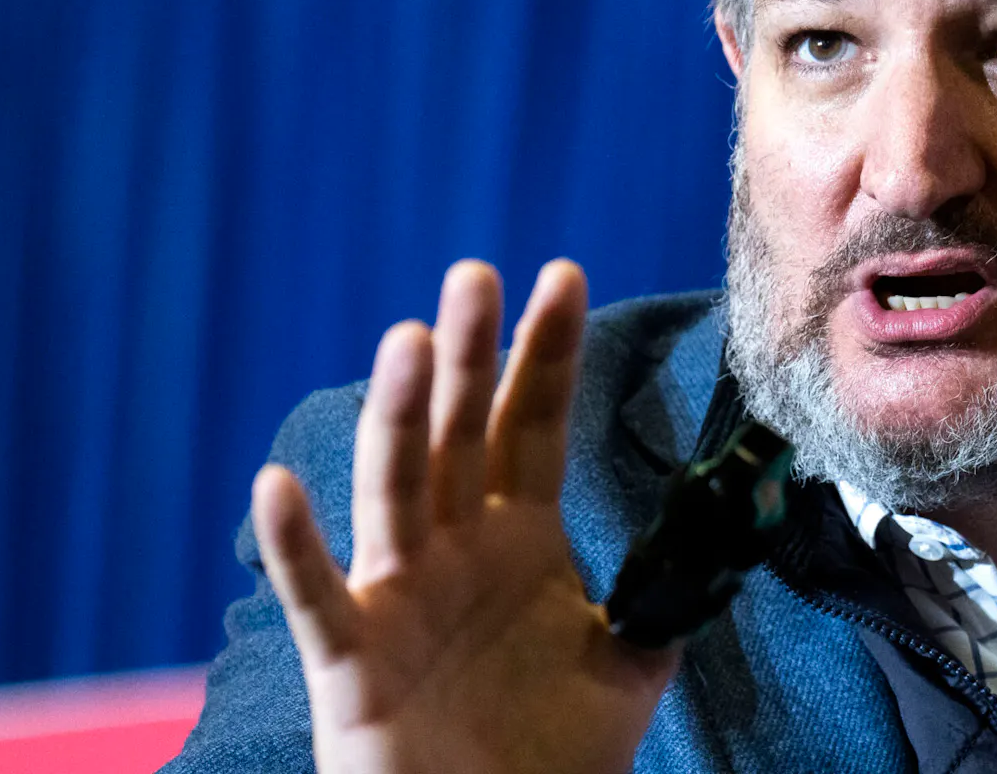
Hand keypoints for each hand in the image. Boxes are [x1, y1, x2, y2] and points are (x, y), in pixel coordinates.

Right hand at [252, 260, 678, 773]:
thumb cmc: (557, 754)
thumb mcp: (630, 661)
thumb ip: (667, 593)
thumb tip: (719, 538)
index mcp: (520, 537)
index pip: (532, 424)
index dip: (546, 354)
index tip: (562, 273)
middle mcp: (455, 550)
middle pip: (461, 433)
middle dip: (472, 355)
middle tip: (477, 272)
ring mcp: (399, 598)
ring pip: (394, 490)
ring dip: (398, 417)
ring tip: (410, 340)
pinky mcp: (352, 662)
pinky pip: (318, 597)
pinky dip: (294, 546)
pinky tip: (278, 485)